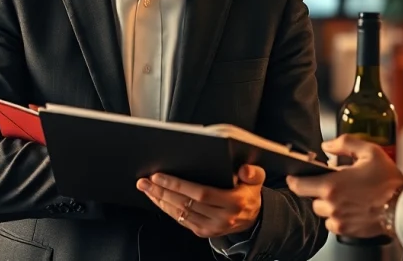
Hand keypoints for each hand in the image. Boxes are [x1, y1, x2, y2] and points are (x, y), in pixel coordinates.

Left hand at [137, 164, 264, 238]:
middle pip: (185, 204)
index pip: (201, 193)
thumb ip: (253, 173)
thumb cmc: (249, 193)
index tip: (160, 176)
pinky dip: (167, 209)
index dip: (178, 185)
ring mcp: (211, 228)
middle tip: (144, 181)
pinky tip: (157, 199)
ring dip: (160, 200)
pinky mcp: (204, 232)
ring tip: (146, 188)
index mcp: (234, 202)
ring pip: (180, 214)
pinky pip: (181, 220)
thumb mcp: (257, 180)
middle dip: (162, 192)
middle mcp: (222, 218)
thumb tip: (244, 170)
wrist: (253, 218)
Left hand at [286, 134, 402, 238]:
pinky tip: (351, 207)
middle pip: (312, 199)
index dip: (294, 180)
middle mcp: (332, 205)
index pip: (299, 186)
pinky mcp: (347, 230)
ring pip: (323, 212)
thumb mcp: (369, 152)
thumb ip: (345, 143)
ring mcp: (338, 220)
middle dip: (320, 191)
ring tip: (346, 196)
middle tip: (336, 184)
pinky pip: (333, 223)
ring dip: (329, 204)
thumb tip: (327, 145)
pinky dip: (338, 216)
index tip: (294, 177)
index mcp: (332, 185)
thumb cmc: (388, 181)